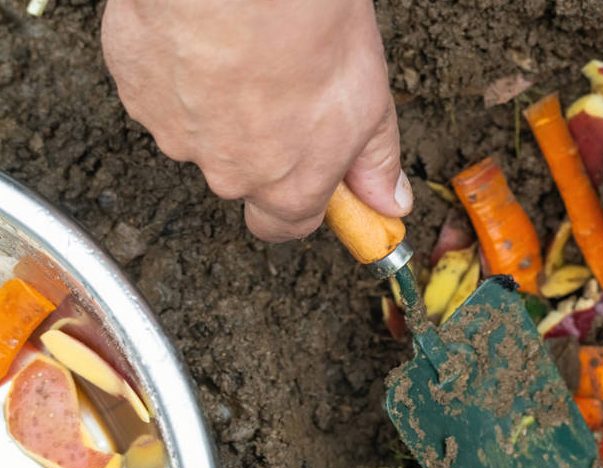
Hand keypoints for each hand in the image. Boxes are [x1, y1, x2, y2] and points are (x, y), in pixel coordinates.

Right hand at [101, 0, 409, 241]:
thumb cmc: (309, 27)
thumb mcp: (371, 100)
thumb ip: (374, 161)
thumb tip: (388, 201)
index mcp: (285, 186)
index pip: (285, 225)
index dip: (301, 199)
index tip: (317, 175)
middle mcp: (225, 173)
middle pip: (244, 172)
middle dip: (263, 138)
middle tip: (288, 84)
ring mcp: (172, 131)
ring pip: (200, 127)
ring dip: (219, 100)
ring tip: (250, 50)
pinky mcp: (135, 87)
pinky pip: (162, 86)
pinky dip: (182, 67)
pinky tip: (210, 35)